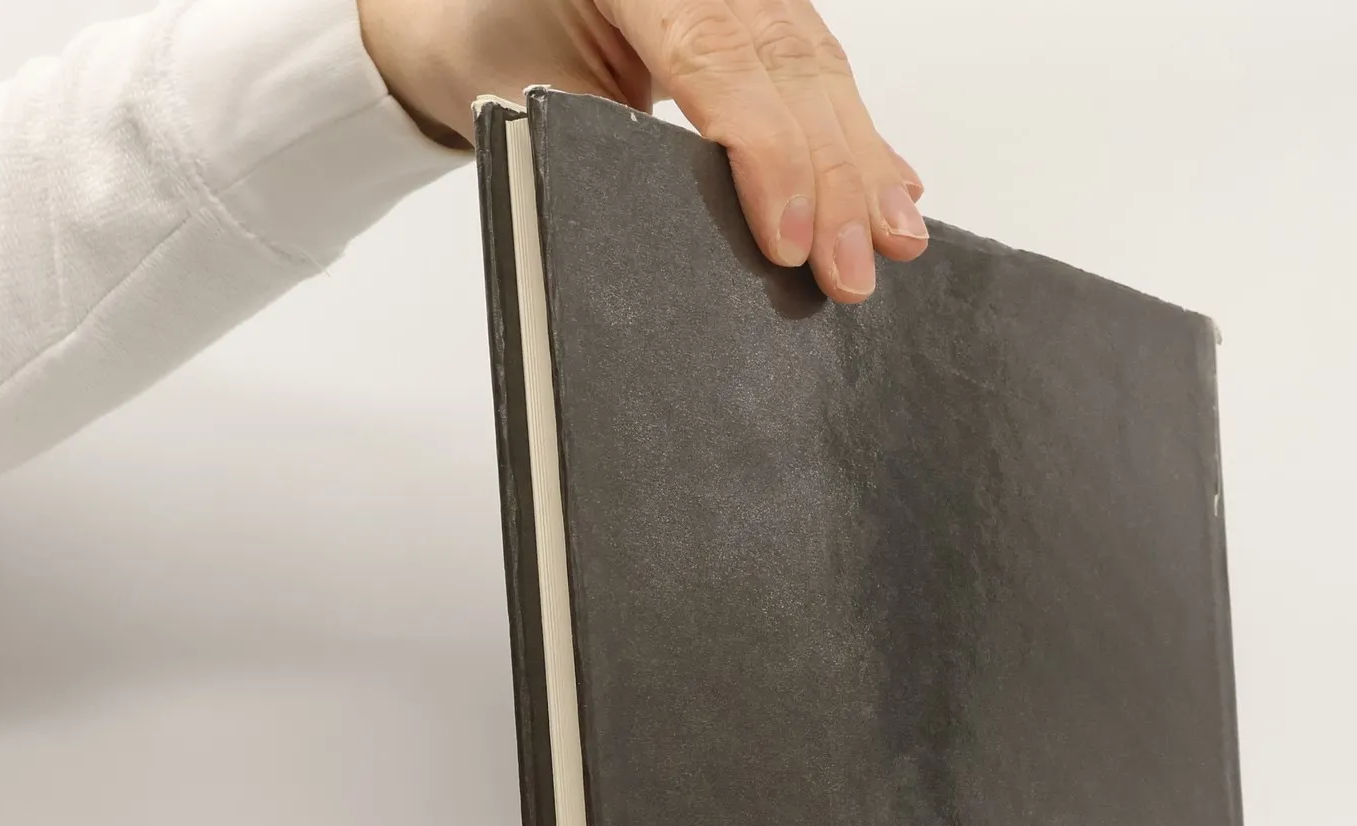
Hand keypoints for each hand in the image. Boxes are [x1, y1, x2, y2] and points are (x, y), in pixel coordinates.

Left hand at [356, 0, 926, 302]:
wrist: (460, 3)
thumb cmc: (477, 39)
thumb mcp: (518, 96)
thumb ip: (601, 145)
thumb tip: (691, 228)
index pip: (715, 56)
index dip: (766, 154)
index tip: (789, 240)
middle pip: (785, 68)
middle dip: (832, 179)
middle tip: (856, 269)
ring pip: (816, 69)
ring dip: (862, 163)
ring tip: (894, 240)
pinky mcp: (756, 12)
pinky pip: (820, 69)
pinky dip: (860, 137)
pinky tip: (896, 187)